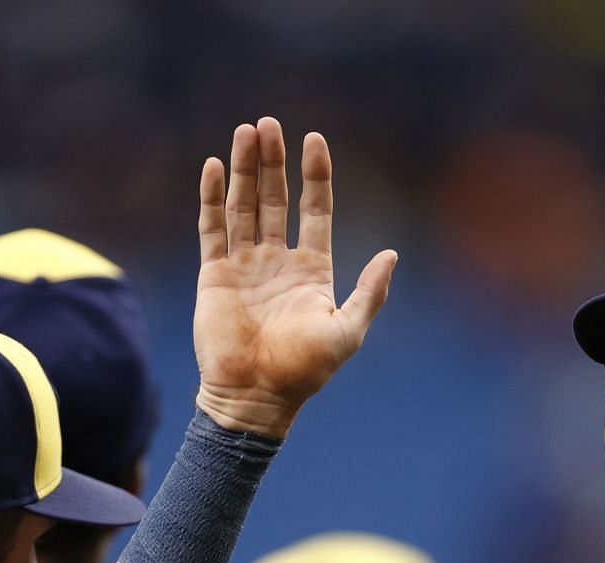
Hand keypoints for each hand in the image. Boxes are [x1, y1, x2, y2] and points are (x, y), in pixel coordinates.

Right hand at [193, 117, 396, 437]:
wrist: (255, 396)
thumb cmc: (304, 371)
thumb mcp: (348, 331)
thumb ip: (370, 293)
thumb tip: (392, 253)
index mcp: (312, 270)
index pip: (315, 209)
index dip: (315, 174)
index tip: (314, 139)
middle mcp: (278, 261)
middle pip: (276, 198)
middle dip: (272, 161)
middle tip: (269, 123)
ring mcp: (244, 266)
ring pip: (243, 205)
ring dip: (242, 169)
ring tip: (245, 131)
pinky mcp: (215, 275)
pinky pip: (212, 228)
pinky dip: (212, 197)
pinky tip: (213, 166)